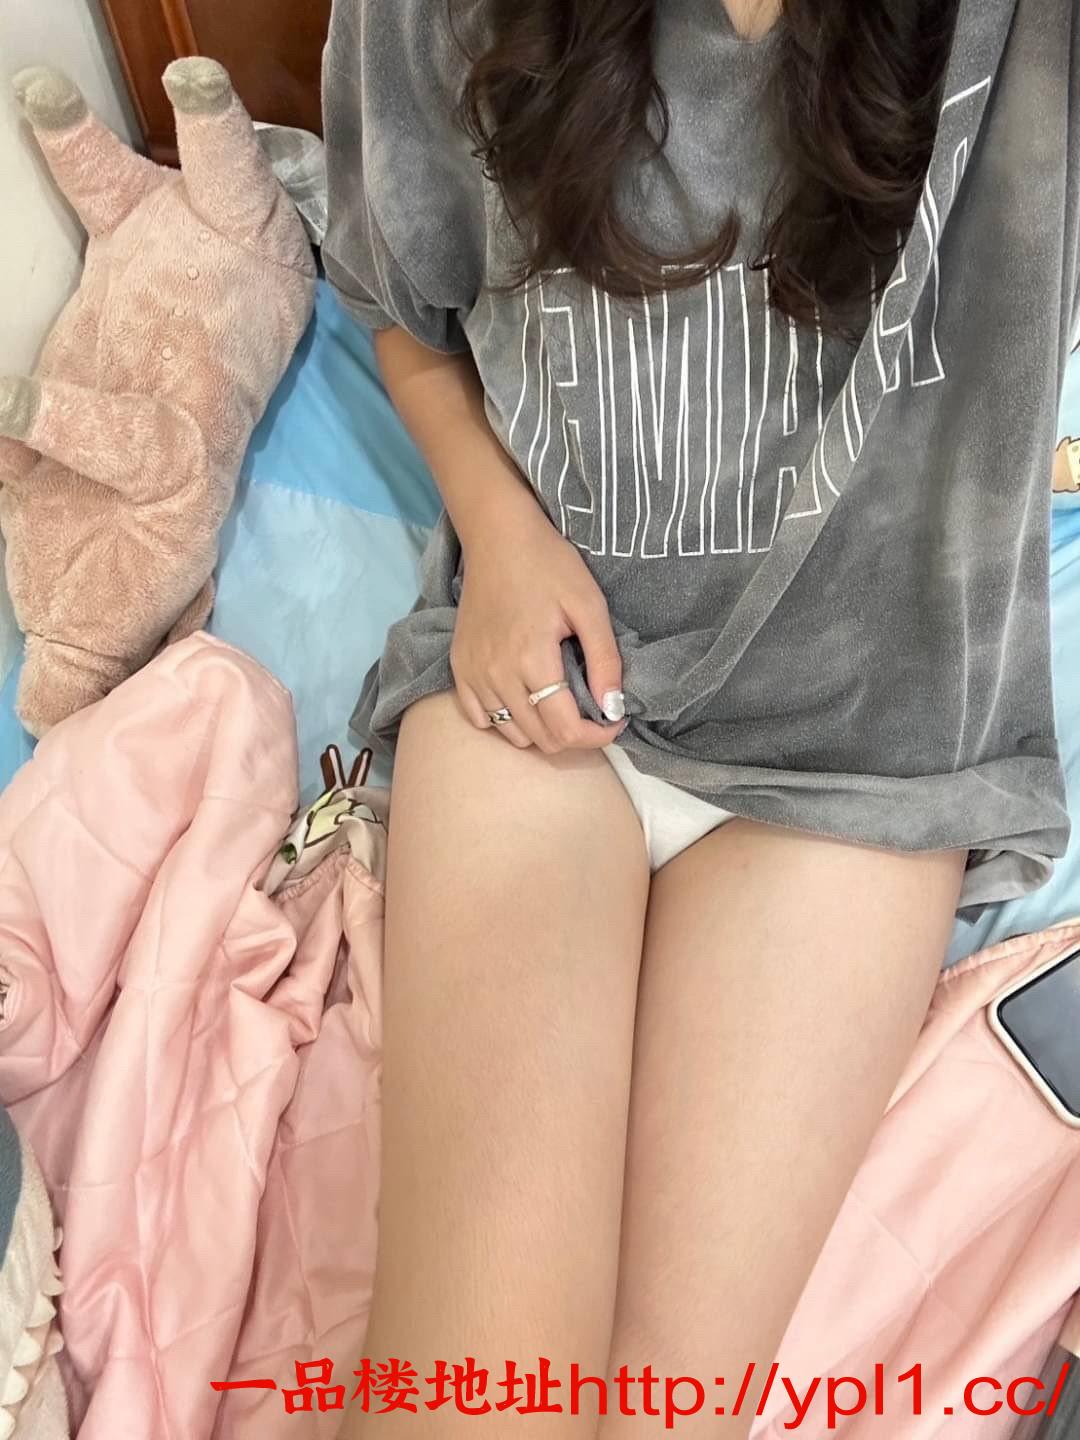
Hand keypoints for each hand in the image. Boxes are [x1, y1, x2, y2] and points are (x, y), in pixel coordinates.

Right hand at [450, 502, 625, 752]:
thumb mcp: (590, 605)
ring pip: (512, 734)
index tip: (615, 721)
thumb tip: (613, 709)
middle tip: (593, 712)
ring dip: (543, 730)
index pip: (566, 730)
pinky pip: (480, 719)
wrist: (498, 537)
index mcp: (532, 660)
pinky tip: (525, 700)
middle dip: (575, 735)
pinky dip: (506, 722)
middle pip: (541, 739)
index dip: (598, 737)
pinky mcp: (459, 667)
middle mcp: (497, 675)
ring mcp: (473, 673)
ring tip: (562, 704)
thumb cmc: (549, 565)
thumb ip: (604, 660)